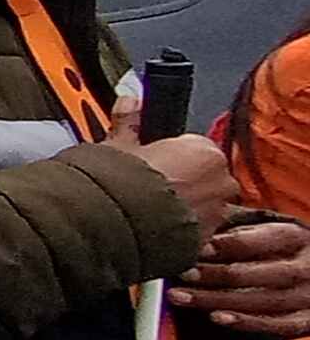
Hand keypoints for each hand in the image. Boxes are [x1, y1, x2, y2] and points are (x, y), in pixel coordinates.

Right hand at [103, 97, 237, 234]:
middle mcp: (221, 182)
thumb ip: (129, 120)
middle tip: (148, 184)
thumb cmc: (122, 183)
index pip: (193, 146)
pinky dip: (179, 227)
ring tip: (148, 208)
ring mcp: (217, 213)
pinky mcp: (207, 239)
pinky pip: (195, 228)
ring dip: (182, 205)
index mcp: (206, 152)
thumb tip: (129, 99)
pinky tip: (154, 226)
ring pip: (201, 204)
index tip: (152, 160)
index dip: (169, 153)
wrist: (119, 227)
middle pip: (203, 176)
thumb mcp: (119, 145)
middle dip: (182, 180)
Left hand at [171, 221, 309, 337]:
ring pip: (262, 301)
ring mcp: (308, 295)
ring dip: (218, 300)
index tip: (197, 247)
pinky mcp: (306, 319)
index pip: (260, 241)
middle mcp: (305, 266)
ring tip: (182, 297)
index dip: (227, 245)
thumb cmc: (280, 248)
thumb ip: (237, 230)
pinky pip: (276, 325)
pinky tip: (216, 317)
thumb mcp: (267, 231)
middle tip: (183, 273)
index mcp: (294, 237)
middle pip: (257, 273)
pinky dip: (245, 322)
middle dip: (216, 274)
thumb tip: (194, 226)